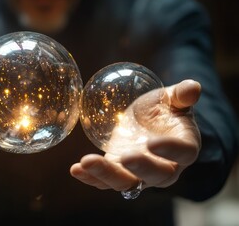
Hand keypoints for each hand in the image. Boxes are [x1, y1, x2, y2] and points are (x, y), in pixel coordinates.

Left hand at [70, 79, 200, 191]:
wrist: (150, 126)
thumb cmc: (165, 111)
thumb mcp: (173, 99)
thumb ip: (181, 95)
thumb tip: (193, 87)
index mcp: (184, 148)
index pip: (181, 153)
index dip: (169, 150)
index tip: (153, 142)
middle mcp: (164, 169)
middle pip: (154, 174)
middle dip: (139, 168)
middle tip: (124, 157)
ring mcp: (140, 175)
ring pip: (125, 181)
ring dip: (105, 174)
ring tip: (85, 163)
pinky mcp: (119, 173)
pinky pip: (105, 181)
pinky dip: (90, 177)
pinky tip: (75, 169)